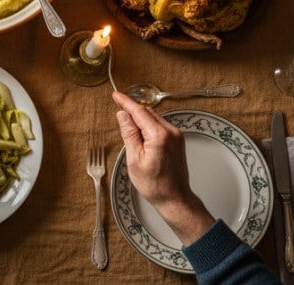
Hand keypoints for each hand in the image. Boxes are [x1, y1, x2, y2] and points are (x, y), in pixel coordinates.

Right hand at [112, 91, 213, 244]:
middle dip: (133, 110)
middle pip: (148, 112)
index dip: (126, 102)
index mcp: (159, 136)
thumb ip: (129, 134)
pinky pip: (160, 126)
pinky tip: (141, 134)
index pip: (139, 111)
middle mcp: (171, 132)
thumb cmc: (155, 184)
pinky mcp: (178, 140)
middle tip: (119, 110)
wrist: (174, 198)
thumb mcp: (134, 159)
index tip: (116, 95)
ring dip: (141, 118)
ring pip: (154, 118)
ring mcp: (177, 136)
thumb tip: (123, 115)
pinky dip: (149, 125)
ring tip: (129, 128)